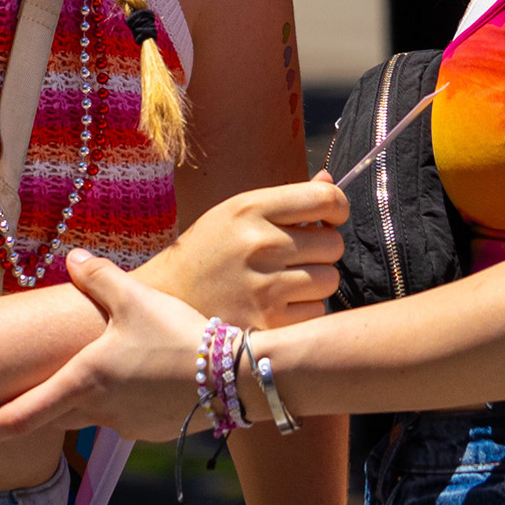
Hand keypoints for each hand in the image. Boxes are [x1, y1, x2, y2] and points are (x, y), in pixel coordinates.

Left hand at [0, 248, 210, 448]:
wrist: (230, 376)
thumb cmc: (177, 336)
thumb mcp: (134, 298)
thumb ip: (99, 277)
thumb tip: (73, 258)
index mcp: (83, 381)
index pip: (21, 414)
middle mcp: (97, 410)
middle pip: (50, 415)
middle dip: (24, 413)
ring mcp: (124, 425)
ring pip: (87, 414)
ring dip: (80, 400)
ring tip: (91, 376)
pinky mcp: (150, 429)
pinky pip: (120, 415)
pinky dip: (118, 400)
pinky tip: (139, 375)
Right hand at [136, 171, 345, 327]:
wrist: (166, 298)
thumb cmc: (208, 251)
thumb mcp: (236, 213)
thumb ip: (285, 200)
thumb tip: (329, 181)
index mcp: (251, 208)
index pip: (325, 199)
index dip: (338, 207)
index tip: (330, 217)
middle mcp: (260, 244)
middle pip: (333, 244)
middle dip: (323, 249)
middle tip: (298, 254)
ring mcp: (265, 286)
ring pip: (329, 280)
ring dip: (315, 281)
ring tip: (285, 280)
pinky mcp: (268, 323)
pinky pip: (316, 312)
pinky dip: (304, 310)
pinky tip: (277, 305)